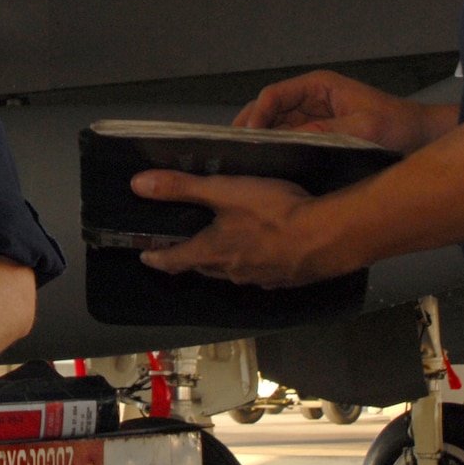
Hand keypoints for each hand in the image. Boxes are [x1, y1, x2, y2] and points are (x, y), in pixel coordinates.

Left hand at [131, 172, 359, 286]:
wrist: (327, 237)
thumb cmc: (272, 212)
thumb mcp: (224, 191)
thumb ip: (182, 187)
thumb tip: (137, 185)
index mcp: (212, 252)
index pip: (174, 260)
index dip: (157, 257)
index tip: (145, 256)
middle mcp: (232, 272)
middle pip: (202, 267)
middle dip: (188, 258)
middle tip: (180, 248)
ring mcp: (259, 279)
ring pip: (230, 272)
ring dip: (219, 262)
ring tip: (218, 248)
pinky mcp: (283, 280)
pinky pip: (257, 274)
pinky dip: (250, 263)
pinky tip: (259, 252)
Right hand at [236, 70, 445, 153]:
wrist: (422, 137)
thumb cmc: (399, 125)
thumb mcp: (365, 128)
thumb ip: (327, 131)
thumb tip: (290, 139)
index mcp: (319, 86)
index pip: (275, 95)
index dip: (257, 114)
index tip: (249, 136)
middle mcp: (311, 98)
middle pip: (268, 109)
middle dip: (251, 127)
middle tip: (235, 151)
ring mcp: (313, 117)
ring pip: (274, 125)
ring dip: (261, 140)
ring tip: (245, 162)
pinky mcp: (319, 135)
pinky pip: (289, 139)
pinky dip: (276, 149)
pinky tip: (267, 166)